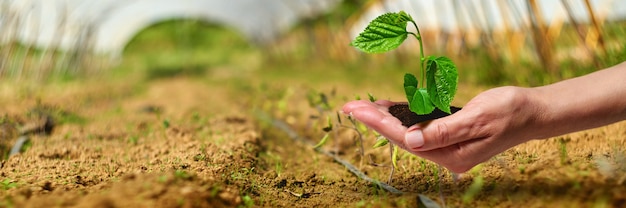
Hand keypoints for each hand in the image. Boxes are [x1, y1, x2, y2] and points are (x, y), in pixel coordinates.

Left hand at [342, 86, 543, 172]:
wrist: (533, 112)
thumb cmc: (509, 112)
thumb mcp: (476, 119)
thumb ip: (442, 130)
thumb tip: (410, 140)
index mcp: (451, 155)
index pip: (406, 138)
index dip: (379, 122)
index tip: (357, 109)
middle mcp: (446, 155)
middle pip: (402, 137)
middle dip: (375, 120)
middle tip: (349, 106)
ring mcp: (448, 148)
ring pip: (409, 132)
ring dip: (387, 118)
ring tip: (363, 106)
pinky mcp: (450, 137)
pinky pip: (420, 127)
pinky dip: (404, 116)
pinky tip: (390, 108)